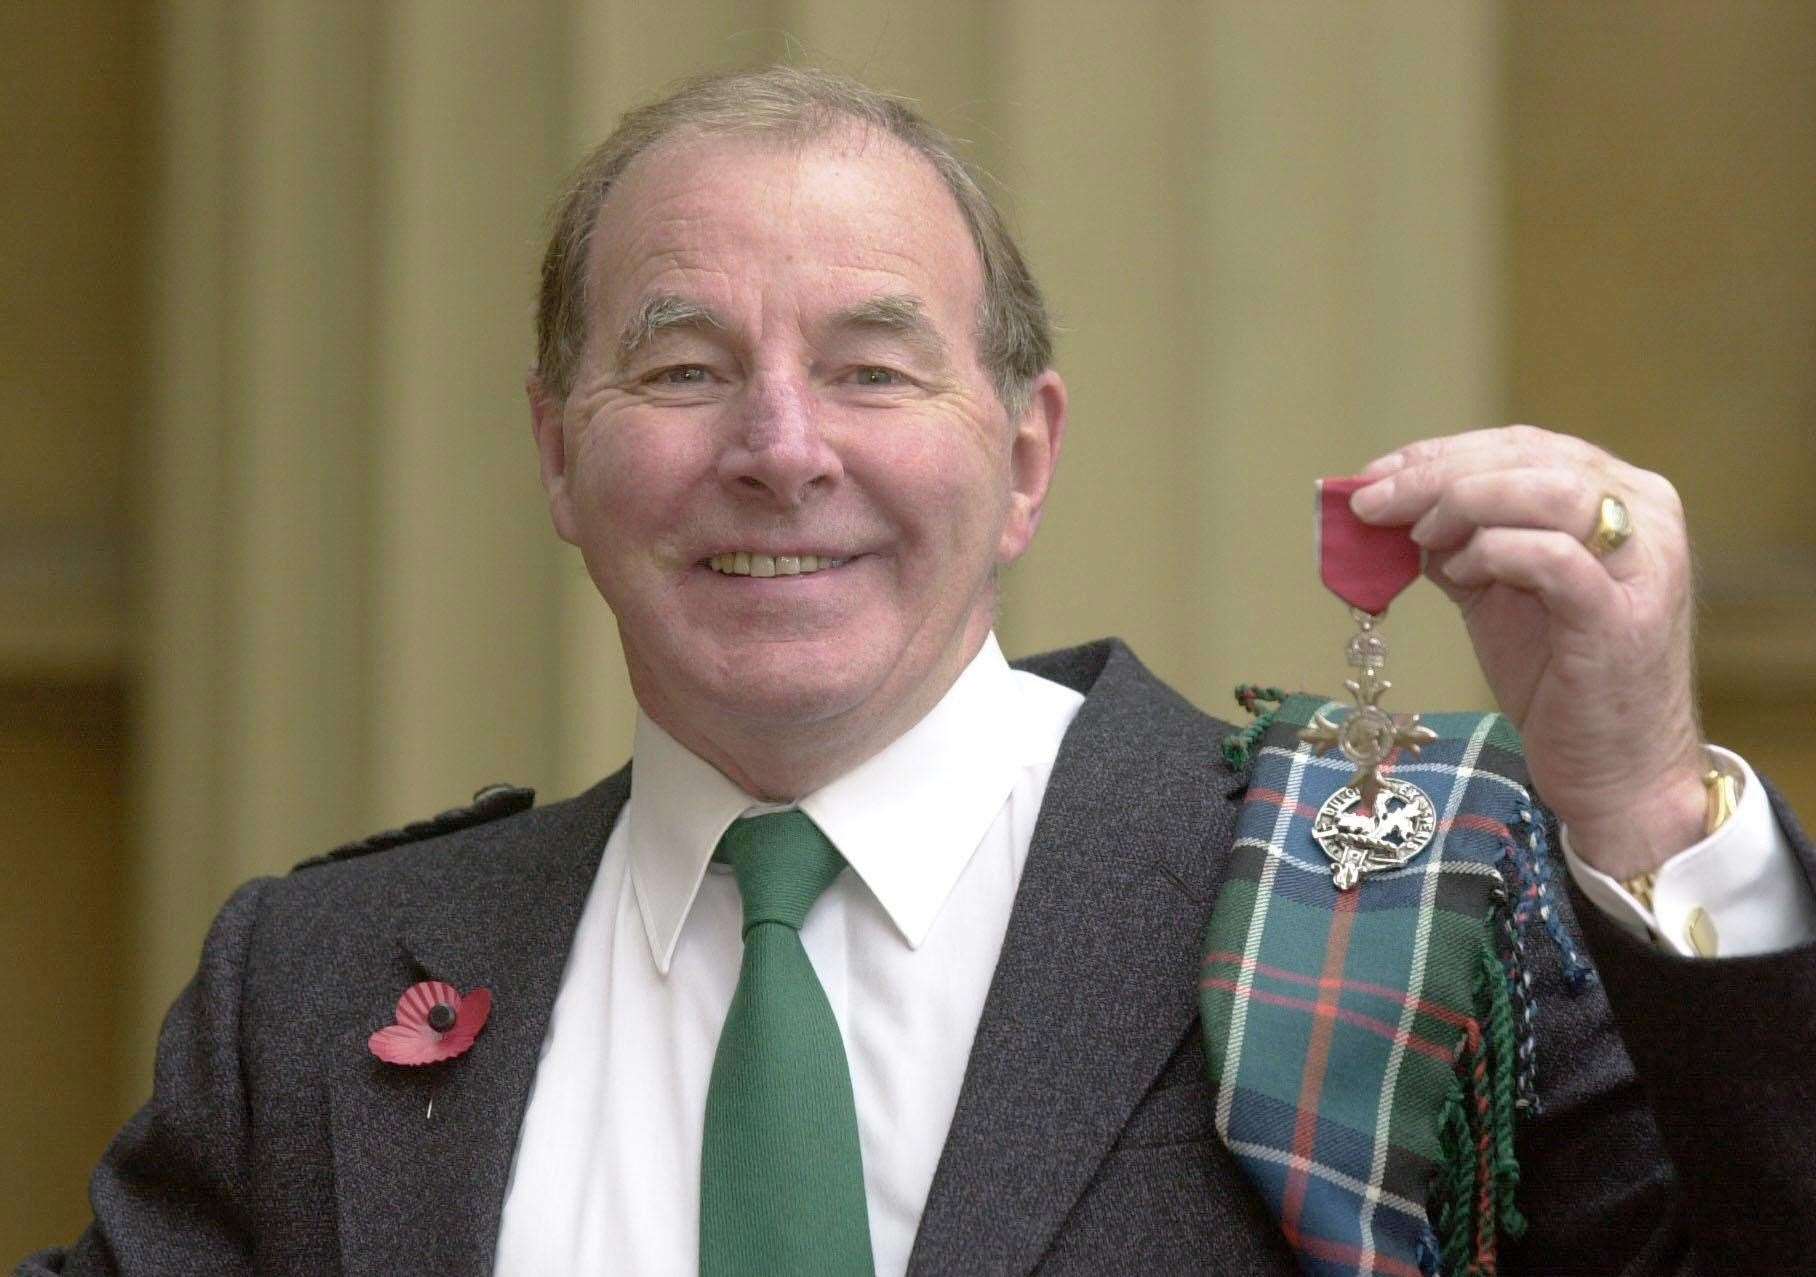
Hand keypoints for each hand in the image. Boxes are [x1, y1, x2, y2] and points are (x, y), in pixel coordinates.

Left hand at [1350, 425, 1705, 878]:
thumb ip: (1457, 541)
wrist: (1615, 768)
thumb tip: (1382, 505)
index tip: (1373, 475)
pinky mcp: (1622, 615)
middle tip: (1369, 503)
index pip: (1522, 445)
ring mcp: (1642, 562)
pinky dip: (1490, 552)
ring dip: (1462, 503)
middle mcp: (1645, 514)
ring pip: (1546, 488)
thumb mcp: (1497, 590)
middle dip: (1434, 474)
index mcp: (1619, 495)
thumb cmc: (1557, 676)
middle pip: (1528, 457)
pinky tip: (1459, 573)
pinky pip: (1549, 556)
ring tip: (1416, 539)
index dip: (1439, 453)